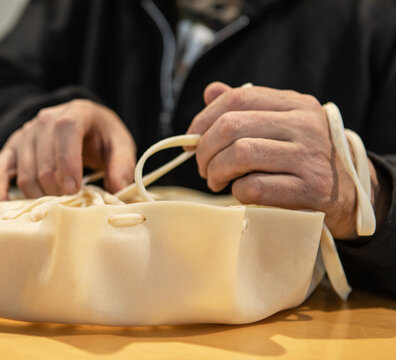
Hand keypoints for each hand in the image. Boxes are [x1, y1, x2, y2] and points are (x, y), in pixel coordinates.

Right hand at [0, 99, 135, 200]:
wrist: (85, 126)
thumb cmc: (103, 138)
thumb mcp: (121, 146)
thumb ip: (122, 166)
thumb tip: (119, 190)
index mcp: (76, 112)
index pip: (65, 130)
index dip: (67, 162)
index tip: (74, 189)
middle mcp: (45, 119)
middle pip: (43, 162)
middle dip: (57, 190)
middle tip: (71, 206)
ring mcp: (25, 134)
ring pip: (25, 174)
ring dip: (39, 197)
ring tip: (56, 207)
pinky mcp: (10, 150)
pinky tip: (6, 208)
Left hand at [188, 82, 380, 238]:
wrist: (350, 193)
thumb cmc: (304, 158)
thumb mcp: (283, 124)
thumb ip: (248, 107)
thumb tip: (210, 91)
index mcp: (295, 104)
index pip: (237, 97)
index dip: (203, 118)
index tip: (192, 139)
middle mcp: (304, 125)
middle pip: (231, 125)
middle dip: (204, 149)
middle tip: (202, 166)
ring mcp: (309, 156)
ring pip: (240, 153)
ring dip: (216, 170)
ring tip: (215, 181)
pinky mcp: (309, 189)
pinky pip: (254, 186)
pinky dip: (237, 192)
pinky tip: (240, 194)